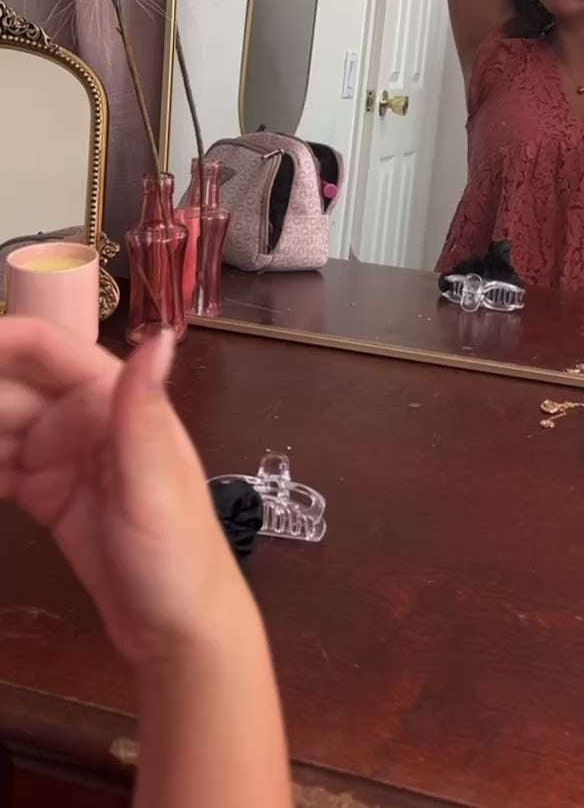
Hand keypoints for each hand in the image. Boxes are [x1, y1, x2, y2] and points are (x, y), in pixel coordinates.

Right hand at [0, 319, 246, 667]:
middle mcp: (85, 417)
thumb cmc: (179, 556)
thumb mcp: (156, 487)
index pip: (42, 348)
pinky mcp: (47, 495)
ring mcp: (63, 456)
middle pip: (6, 387)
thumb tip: (157, 336)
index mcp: (113, 400)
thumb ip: (143, 413)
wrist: (180, 632)